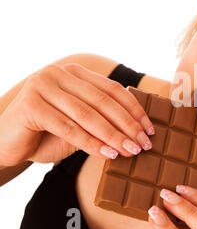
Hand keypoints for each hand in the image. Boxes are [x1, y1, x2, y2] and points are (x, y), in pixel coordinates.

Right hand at [0, 63, 154, 165]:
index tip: (150, 129)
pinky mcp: (31, 104)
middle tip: (144, 144)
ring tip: (130, 151)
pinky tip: (107, 154)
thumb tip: (139, 131)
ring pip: (88, 114)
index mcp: (75, 73)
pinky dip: (90, 143)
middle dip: (127, 125)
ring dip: (113, 135)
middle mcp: (59, 73)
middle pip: (103, 101)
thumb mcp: (81, 123)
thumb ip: (103, 120)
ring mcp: (43, 85)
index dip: (134, 109)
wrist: (6, 143)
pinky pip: (68, 127)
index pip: (112, 90)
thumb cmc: (47, 133)